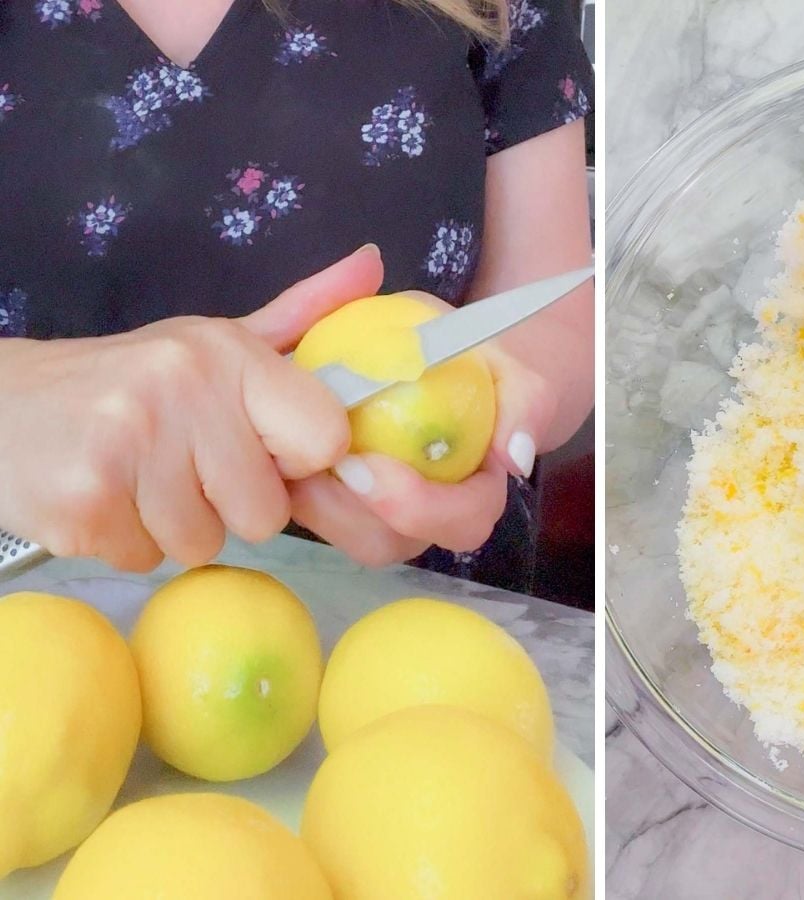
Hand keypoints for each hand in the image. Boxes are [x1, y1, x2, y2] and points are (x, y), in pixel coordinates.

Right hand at [0, 245, 383, 570]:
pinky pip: (149, 560)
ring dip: (176, 526)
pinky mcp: (83, 503)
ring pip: (206, 544)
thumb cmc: (132, 382)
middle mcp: (183, 388)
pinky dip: (129, 542)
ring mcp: (128, 445)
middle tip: (183, 465)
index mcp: (229, 352)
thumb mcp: (217, 342)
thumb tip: (375, 264)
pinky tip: (105, 497)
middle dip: (230, 504)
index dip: (296, 459)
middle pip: (266, 512)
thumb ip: (304, 314)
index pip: (325, 440)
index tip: (260, 445)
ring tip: (140, 479)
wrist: (2, 405)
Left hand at [288, 292, 559, 566]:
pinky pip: (309, 511)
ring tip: (287, 450)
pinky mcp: (332, 499)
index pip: (462, 522)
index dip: (420, 508)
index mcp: (474, 493)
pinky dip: (289, 482)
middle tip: (320, 462)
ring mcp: (376, 514)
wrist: (433, 351)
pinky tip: (273, 441)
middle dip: (352, 515)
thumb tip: (516, 460)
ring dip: (312, 502)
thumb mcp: (506, 363)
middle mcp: (425, 517)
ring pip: (343, 535)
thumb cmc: (471, 359)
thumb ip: (526, 404)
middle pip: (392, 544)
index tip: (373, 467)